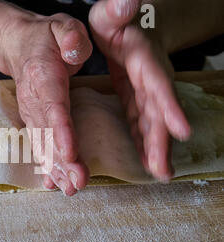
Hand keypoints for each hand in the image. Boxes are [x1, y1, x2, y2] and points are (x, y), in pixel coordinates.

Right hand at [0, 13, 92, 194]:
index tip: (71, 153)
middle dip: (62, 161)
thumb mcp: (61, 26)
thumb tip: (75, 53)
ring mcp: (31, 113)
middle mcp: (34, 100)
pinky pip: (39, 145)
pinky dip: (46, 165)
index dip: (61, 132)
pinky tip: (54, 183)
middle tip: (78, 183)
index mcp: (43, 78)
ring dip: (56, 168)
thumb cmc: (45, 38)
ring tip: (70, 189)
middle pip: (48, 134)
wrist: (19, 46)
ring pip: (43, 144)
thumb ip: (70, 37)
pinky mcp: (33, 121)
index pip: (54, 108)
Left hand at [89, 0, 190, 180]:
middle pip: (159, 111)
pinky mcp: (137, 99)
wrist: (130, 27)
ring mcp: (146, 91)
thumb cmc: (117, 20)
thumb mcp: (111, 14)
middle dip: (162, 139)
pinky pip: (142, 123)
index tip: (181, 129)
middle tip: (164, 168)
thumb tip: (128, 0)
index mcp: (142, 58)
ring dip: (156, 148)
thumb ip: (117, 10)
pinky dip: (145, 142)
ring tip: (162, 174)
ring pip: (153, 122)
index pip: (158, 83)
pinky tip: (148, 162)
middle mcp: (150, 77)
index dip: (169, 106)